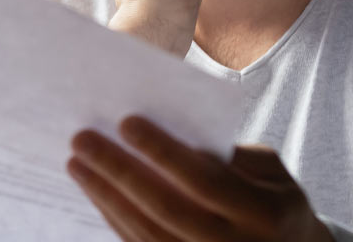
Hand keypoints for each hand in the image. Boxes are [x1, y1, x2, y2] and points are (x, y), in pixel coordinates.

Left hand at [67, 116, 332, 241]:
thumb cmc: (274, 199)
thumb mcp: (272, 172)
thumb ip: (231, 156)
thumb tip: (169, 135)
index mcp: (262, 213)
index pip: (204, 180)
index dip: (163, 152)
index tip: (125, 122)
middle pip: (165, 208)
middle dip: (119, 172)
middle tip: (82, 139)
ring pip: (147, 233)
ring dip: (106, 197)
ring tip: (78, 163)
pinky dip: (114, 219)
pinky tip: (95, 192)